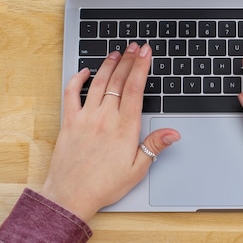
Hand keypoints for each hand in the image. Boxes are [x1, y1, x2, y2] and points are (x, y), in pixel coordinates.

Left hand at [41, 43, 179, 220]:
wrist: (70, 196)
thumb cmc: (104, 186)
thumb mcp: (137, 170)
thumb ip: (154, 146)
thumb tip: (173, 133)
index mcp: (124, 128)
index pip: (134, 89)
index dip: (141, 67)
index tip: (146, 52)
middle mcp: (104, 118)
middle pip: (118, 80)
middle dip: (129, 60)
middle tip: (136, 46)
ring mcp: (85, 117)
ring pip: (98, 83)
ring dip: (108, 65)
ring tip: (117, 53)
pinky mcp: (69, 122)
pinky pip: (71, 94)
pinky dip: (78, 79)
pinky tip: (85, 71)